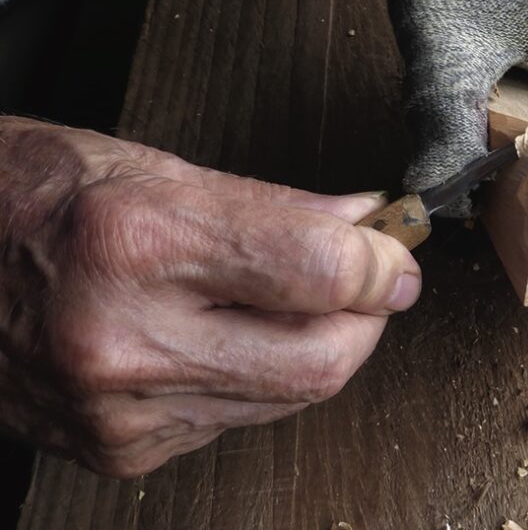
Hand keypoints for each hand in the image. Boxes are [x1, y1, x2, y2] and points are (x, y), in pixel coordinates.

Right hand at [0, 118, 420, 476]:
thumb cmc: (28, 197)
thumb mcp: (156, 170)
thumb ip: (277, 208)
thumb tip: (365, 227)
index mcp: (139, 242)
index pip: (320, 272)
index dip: (382, 264)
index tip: (395, 253)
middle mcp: (124, 339)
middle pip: (321, 362)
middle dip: (366, 321)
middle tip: (369, 283)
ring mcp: (118, 411)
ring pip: (287, 399)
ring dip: (314, 348)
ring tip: (285, 300)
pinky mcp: (119, 453)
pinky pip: (235, 421)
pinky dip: (255, 380)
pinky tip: (220, 338)